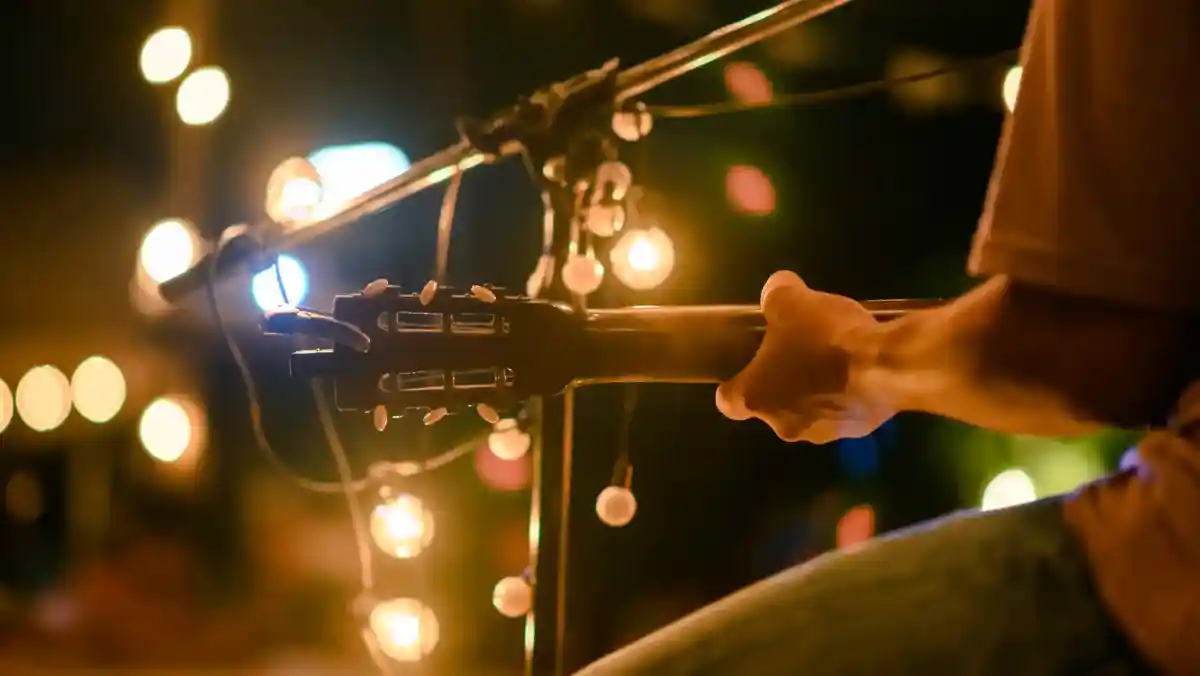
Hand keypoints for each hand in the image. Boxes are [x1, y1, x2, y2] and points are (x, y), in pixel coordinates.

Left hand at [716, 271, 893, 442]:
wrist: (886, 366)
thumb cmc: (824, 338)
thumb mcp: (791, 301)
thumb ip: (775, 294)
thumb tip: (776, 289)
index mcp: (755, 398)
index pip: (728, 401)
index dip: (734, 383)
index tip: (746, 367)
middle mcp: (783, 425)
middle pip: (772, 404)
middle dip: (781, 381)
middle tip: (796, 351)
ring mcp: (822, 432)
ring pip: (807, 410)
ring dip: (815, 389)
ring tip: (832, 357)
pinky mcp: (856, 431)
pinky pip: (841, 411)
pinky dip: (845, 394)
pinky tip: (858, 368)